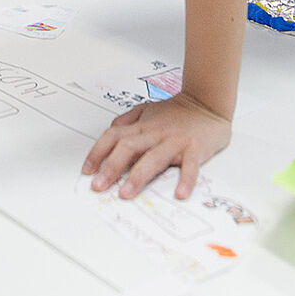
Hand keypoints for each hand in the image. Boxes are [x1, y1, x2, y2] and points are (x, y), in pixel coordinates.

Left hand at [82, 91, 231, 199]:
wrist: (207, 101)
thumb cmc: (177, 111)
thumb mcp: (147, 110)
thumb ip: (127, 121)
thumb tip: (110, 131)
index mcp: (142, 126)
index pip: (113, 136)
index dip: (97, 152)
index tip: (87, 171)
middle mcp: (155, 133)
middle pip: (128, 147)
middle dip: (111, 167)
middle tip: (98, 186)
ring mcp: (175, 141)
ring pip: (153, 158)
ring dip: (138, 176)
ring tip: (126, 194)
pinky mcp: (195, 148)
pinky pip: (190, 165)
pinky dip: (185, 180)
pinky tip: (179, 194)